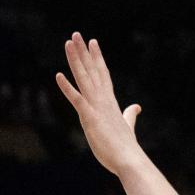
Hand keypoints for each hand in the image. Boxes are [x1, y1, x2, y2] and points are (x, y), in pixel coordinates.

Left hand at [55, 32, 142, 175]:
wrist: (129, 160)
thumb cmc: (126, 147)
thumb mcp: (127, 126)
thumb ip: (130, 114)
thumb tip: (136, 106)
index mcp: (110, 102)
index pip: (103, 74)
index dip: (97, 58)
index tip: (92, 43)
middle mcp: (103, 100)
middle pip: (92, 71)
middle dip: (84, 52)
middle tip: (76, 34)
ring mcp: (96, 108)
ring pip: (84, 78)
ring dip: (75, 60)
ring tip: (69, 43)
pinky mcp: (90, 118)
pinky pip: (77, 99)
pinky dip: (67, 87)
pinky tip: (58, 76)